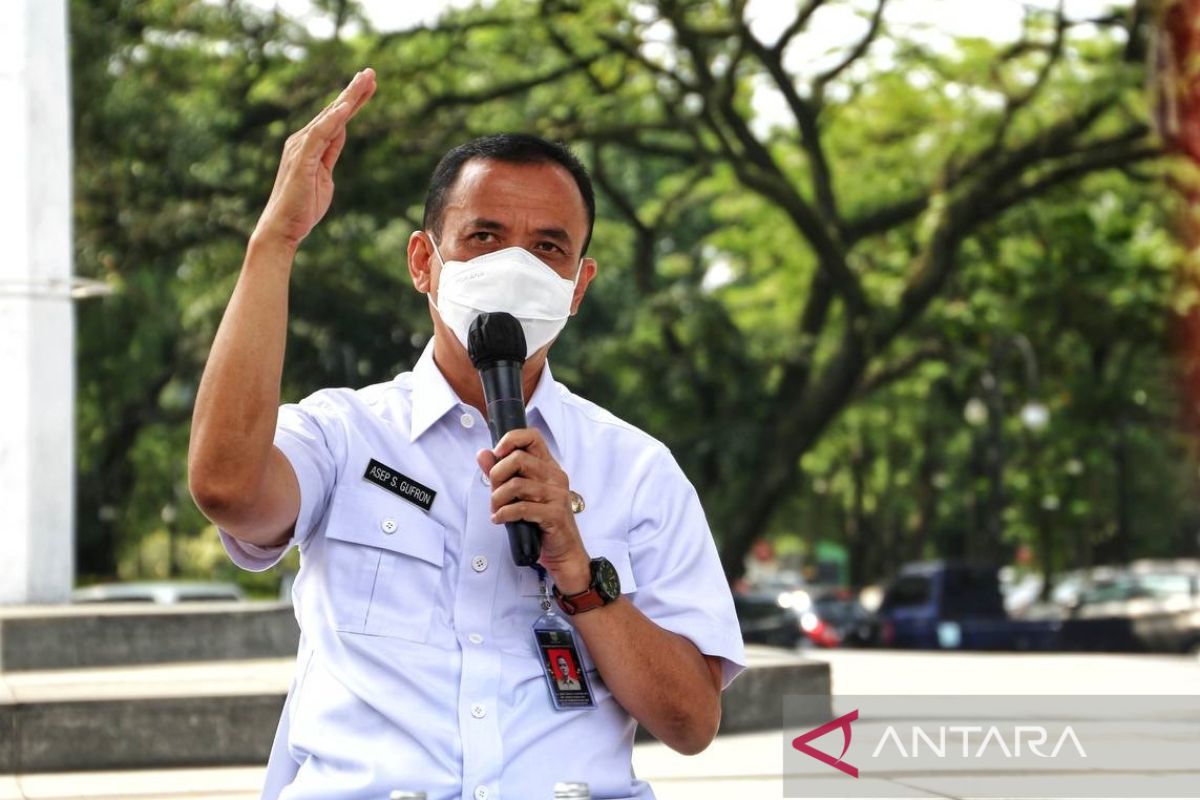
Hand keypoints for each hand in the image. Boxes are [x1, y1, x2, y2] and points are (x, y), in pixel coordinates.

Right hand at [253, 69, 376, 248]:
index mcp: (310, 144)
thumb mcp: (325, 175)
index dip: (353, 101)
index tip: (369, 85)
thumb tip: (340, 132)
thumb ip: (331, 152)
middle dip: (353, 92)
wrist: (281, 228)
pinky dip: (332, 120)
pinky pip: (319, 135)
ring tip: (364, 81)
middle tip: (371, 72)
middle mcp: (302, 140)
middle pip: (333, 111)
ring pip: (328, 118)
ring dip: (347, 98)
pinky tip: (346, 107)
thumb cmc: (302, 206)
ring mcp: (300, 148)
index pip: (336, 118)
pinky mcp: (301, 160)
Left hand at [476, 429, 590, 593]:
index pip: (532, 437)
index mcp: (548, 467)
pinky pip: (521, 508)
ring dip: (498, 499)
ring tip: (496, 509)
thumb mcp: (519, 495)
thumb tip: (483, 454)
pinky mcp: (554, 514)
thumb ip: (501, 473)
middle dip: (497, 475)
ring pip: (516, 484)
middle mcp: (555, 477)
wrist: (564, 553)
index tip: (497, 452)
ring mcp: (557, 495)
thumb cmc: (541, 523)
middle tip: (493, 492)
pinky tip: (499, 519)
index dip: (511, 439)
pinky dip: (504, 513)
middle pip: (519, 459)